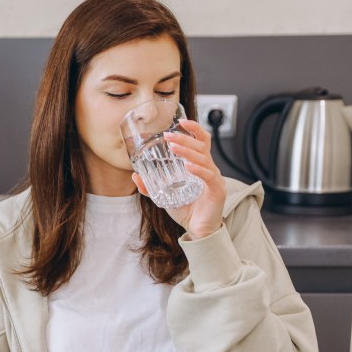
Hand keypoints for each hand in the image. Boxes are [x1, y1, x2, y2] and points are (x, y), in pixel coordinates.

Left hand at [132, 119, 225, 239]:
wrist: (198, 230)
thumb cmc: (186, 210)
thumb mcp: (164, 196)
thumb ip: (150, 187)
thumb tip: (135, 176)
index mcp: (200, 166)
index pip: (201, 142)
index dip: (194, 129)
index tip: (180, 122)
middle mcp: (209, 169)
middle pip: (201, 147)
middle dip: (185, 139)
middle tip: (169, 136)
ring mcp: (214, 179)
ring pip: (204, 159)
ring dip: (188, 152)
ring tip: (174, 148)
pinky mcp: (217, 190)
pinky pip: (209, 176)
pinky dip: (199, 170)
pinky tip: (188, 167)